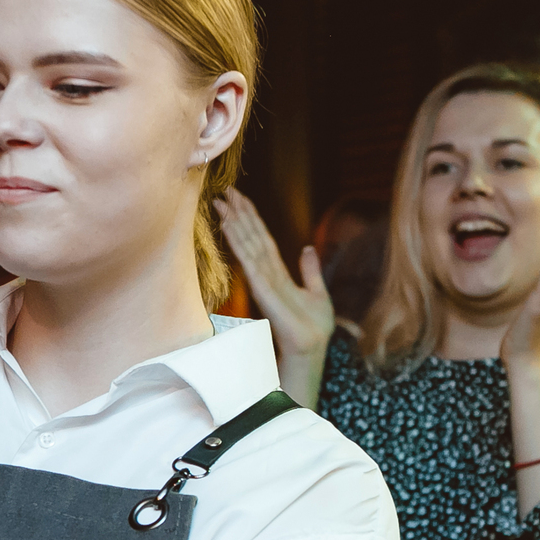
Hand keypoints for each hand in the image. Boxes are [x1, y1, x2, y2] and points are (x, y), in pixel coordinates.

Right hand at [217, 188, 334, 356]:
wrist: (312, 348)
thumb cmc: (313, 327)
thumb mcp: (317, 292)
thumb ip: (310, 270)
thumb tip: (309, 248)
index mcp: (278, 272)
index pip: (263, 239)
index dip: (251, 217)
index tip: (239, 197)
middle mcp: (266, 273)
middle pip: (251, 237)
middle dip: (238, 213)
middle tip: (224, 191)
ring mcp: (262, 280)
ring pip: (246, 244)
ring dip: (234, 222)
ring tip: (222, 202)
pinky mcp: (261, 288)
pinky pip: (248, 259)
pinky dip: (238, 241)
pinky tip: (229, 225)